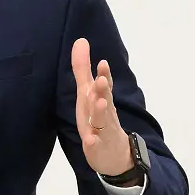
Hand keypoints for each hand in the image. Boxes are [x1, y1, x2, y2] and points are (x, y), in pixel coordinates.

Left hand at [71, 38, 133, 177]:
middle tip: (101, 79)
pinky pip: (96, 146)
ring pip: (103, 122)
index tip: (103, 62)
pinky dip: (93, 143)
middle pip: (106, 100)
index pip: (105, 85)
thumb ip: (83, 69)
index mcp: (101, 99)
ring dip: (101, 112)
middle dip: (104, 90)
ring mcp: (103, 132)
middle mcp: (104, 113)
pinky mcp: (98, 148)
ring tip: (99, 103)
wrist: (113, 154)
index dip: (105, 75)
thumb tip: (80, 40)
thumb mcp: (88, 93)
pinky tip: (89, 140)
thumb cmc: (98, 117)